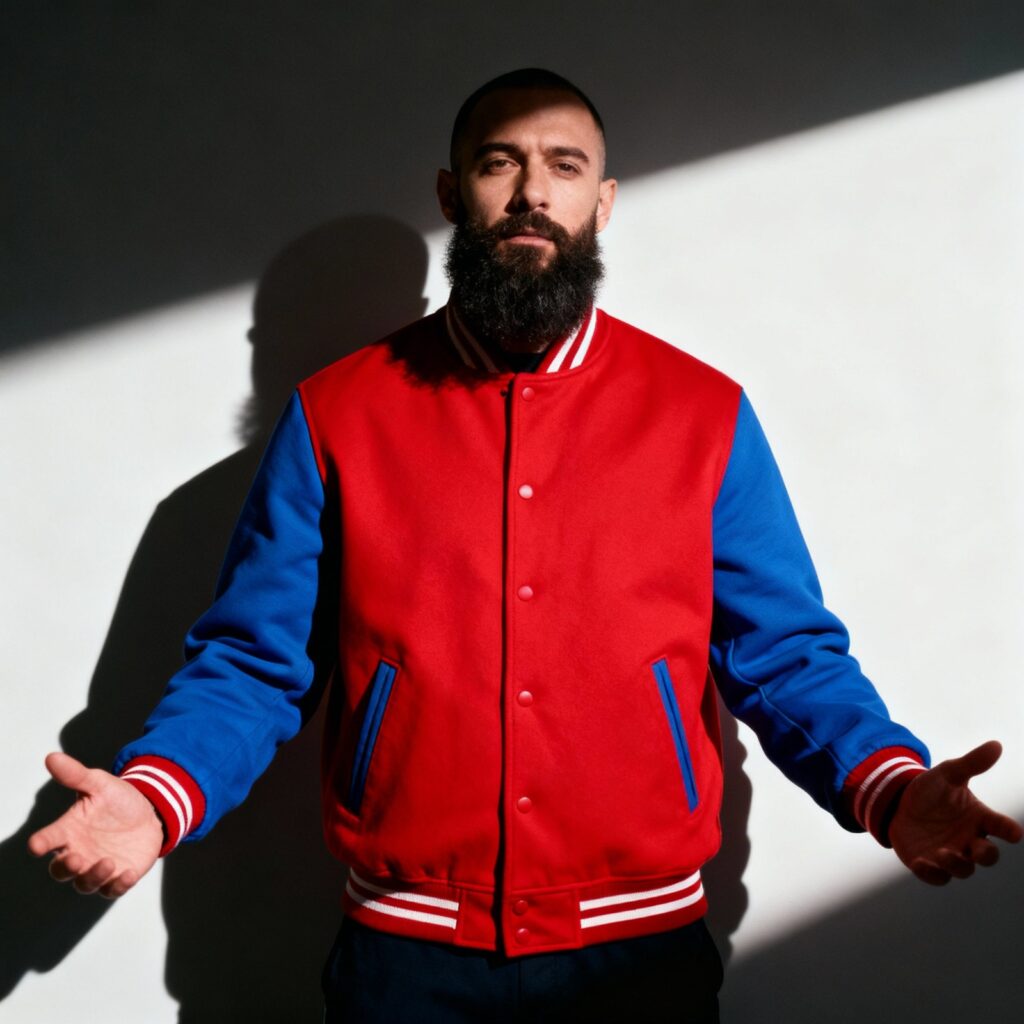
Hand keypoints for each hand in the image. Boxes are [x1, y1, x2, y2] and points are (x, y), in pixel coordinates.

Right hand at [27, 752, 162, 898]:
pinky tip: (129, 873)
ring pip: (86, 884)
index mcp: (69, 831)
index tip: (36, 844)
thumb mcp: (100, 784)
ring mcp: (97, 868)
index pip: (48, 839)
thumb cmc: (116, 800)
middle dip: (66, 868)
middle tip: (77, 859)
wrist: (148, 812)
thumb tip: (51, 757)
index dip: (41, 843)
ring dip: (94, 877)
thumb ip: (76, 775)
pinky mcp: (119, 876)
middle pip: (62, 871)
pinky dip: (119, 884)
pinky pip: (114, 888)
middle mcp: (78, 853)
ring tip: (108, 862)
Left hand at [889, 740, 1022, 884]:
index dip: (1009, 830)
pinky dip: (930, 873)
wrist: (899, 802)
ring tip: (942, 852)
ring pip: (963, 869)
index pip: (1001, 826)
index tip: (1013, 832)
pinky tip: (920, 864)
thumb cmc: (931, 790)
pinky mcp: (929, 864)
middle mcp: (969, 840)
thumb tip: (997, 745)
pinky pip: (935, 876)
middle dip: (986, 855)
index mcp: (979, 818)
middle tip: (977, 848)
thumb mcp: (948, 774)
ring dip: (956, 864)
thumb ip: (971, 763)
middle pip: (987, 856)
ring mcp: (950, 855)